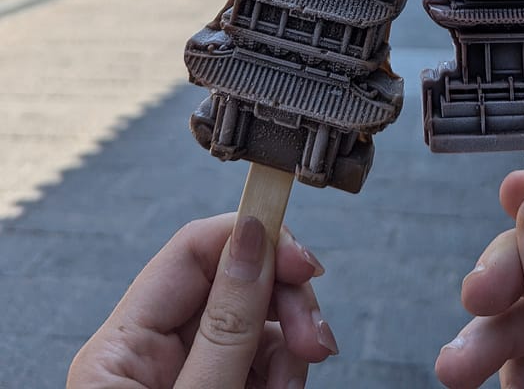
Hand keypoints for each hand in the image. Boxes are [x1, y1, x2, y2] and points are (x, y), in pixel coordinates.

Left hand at [67, 214, 337, 388]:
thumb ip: (226, 326)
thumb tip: (252, 237)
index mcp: (121, 348)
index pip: (191, 251)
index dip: (252, 239)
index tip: (303, 255)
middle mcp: (150, 355)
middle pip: (234, 283)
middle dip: (285, 302)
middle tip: (316, 336)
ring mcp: (184, 377)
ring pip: (256, 323)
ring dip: (290, 344)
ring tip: (295, 381)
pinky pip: (260, 361)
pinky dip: (283, 372)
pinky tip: (285, 388)